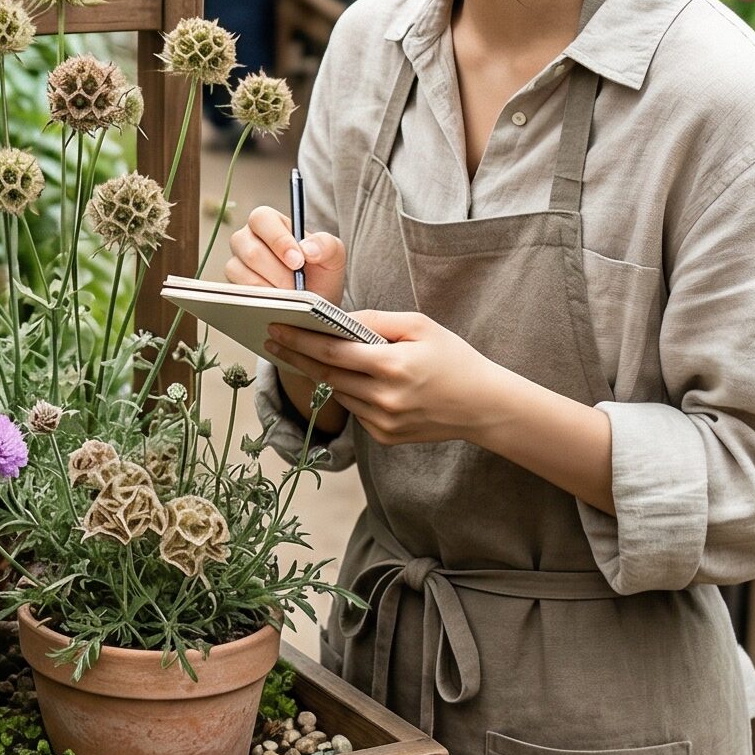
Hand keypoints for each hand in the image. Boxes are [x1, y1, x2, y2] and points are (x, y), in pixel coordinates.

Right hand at [226, 205, 343, 301]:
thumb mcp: (333, 256)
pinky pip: (239, 293)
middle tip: (297, 286)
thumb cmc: (321, 274)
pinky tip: (277, 305)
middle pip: (251, 250)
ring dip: (270, 288)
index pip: (262, 219)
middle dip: (278, 273)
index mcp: (269, 222)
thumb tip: (308, 249)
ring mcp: (237, 263)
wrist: (314, 306)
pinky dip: (261, 301)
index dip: (278, 240)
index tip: (298, 262)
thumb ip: (326, 245)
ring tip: (291, 297)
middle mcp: (247, 238)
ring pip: (242, 273)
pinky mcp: (233, 287)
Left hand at [265, 310, 508, 446]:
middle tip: (272, 341)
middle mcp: (384, 398)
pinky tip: (345, 379)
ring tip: (298, 354)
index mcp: (392, 365)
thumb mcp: (420, 326)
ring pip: (337, 394)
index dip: (299, 340)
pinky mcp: (385, 437)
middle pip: (326, 374)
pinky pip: (354, 411)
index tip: (275, 328)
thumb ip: (376, 319)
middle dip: (295, 356)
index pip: (332, 351)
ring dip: (317, 374)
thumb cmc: (453, 359)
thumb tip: (338, 317)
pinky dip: (347, 393)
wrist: (482, 406)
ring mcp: (383, 422)